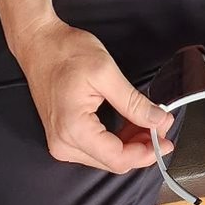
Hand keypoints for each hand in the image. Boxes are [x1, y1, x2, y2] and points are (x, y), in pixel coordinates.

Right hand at [15, 15, 174, 172]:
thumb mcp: (105, 72)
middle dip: (141, 147)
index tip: (166, 139)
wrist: (38, 42)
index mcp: (73, 130)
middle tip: (161, 125)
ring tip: (149, 122)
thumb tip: (158, 120)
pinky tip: (130, 124)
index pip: (118, 158)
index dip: (146, 152)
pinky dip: (115, 138)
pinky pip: (95, 147)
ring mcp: (61, 141)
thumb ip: (133, 102)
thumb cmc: (65, 52)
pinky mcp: (63, 135)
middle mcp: (64, 144)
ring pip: (105, 156)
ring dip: (130, 143)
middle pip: (112, 161)